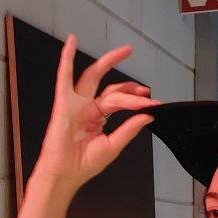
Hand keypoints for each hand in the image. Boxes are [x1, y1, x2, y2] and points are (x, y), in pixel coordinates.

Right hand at [35, 33, 158, 191]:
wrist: (65, 174)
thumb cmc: (83, 164)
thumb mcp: (113, 146)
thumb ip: (129, 129)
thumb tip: (148, 116)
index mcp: (97, 117)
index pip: (119, 102)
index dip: (136, 101)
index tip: (153, 103)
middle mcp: (87, 107)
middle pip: (108, 85)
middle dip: (126, 80)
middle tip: (144, 81)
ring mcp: (76, 103)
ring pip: (92, 76)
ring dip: (107, 61)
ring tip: (125, 51)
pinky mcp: (64, 103)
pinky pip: (64, 77)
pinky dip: (66, 59)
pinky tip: (71, 43)